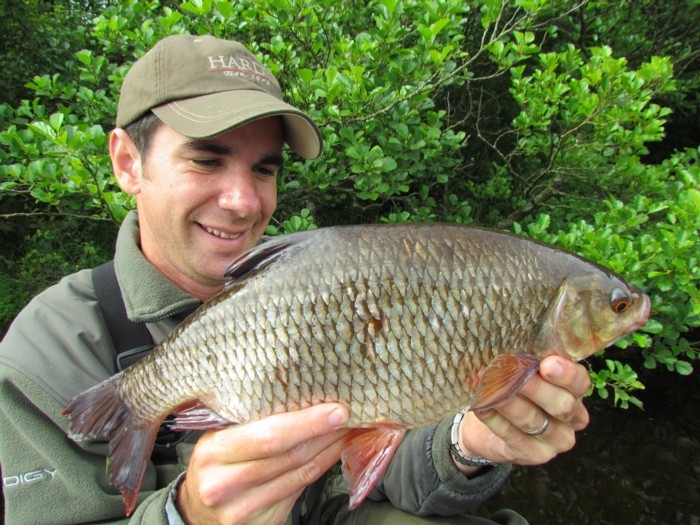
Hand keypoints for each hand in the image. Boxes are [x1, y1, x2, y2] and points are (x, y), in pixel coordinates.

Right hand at [177, 403, 349, 524]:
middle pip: (289, 456)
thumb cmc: (214, 463)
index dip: (307, 423)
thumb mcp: (219, 437)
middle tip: (347, 416)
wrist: (197, 509)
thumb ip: (252, 421)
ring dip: (328, 451)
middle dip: (324, 434)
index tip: (335, 410)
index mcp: (214, 452)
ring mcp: (242, 509)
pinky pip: (298, 491)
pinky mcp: (261, 524)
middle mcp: (225, 484)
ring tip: (344, 431)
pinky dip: (318, 469)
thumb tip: (303, 398)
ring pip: (299, 474)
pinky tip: (329, 454)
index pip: (269, 436)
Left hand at [454, 355, 590, 471]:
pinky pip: (514, 436)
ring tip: (490, 388)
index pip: (580, 382)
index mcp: (574, 392)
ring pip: (534, 420)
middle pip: (561, 404)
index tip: (547, 364)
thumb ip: (522, 363)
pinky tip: (482, 407)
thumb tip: (507, 351)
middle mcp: (572, 418)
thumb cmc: (511, 391)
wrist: (486, 427)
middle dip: (536, 388)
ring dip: (510, 403)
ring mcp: (555, 440)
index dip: (566, 373)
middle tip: (513, 374)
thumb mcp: (520, 373)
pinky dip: (495, 419)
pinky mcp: (533, 455)